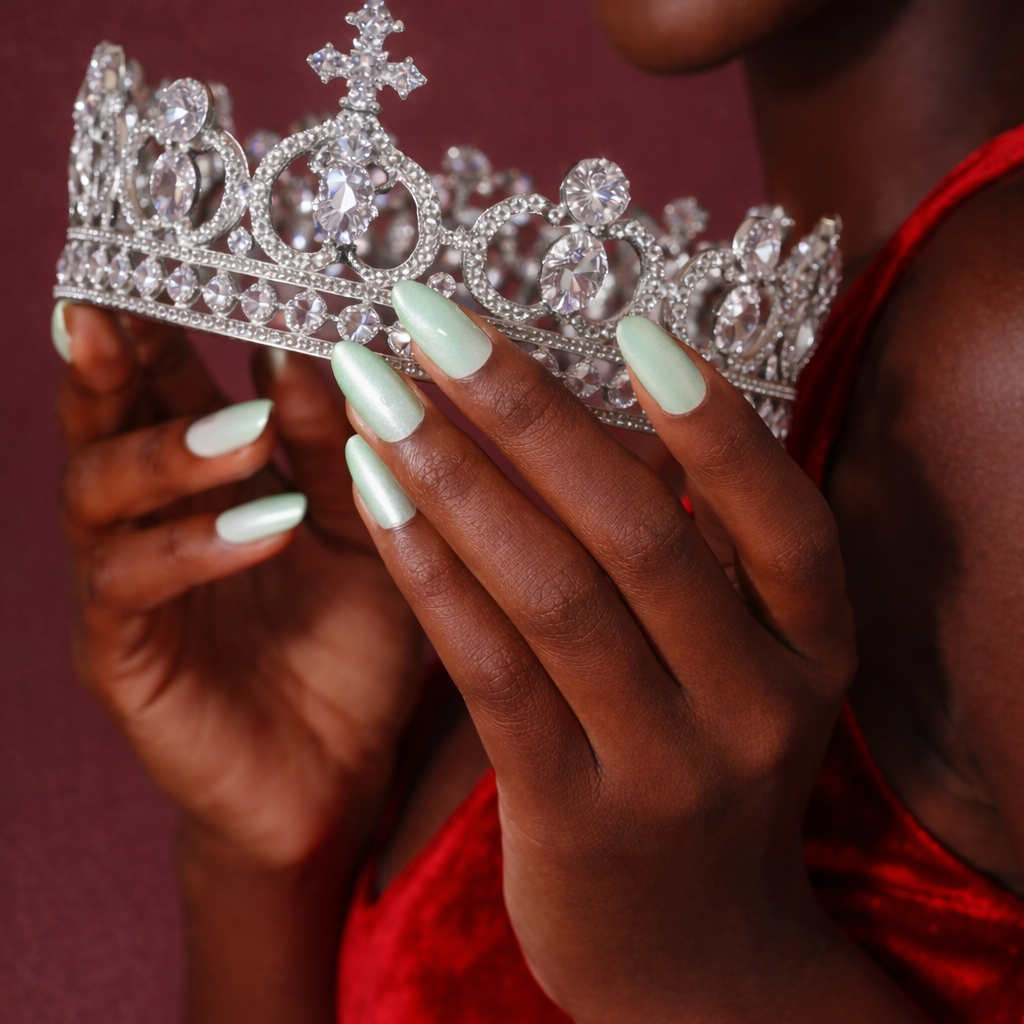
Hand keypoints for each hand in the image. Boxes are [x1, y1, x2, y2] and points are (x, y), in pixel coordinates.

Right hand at [55, 303, 421, 870]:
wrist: (337, 772)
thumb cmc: (354, 641)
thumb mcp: (368, 530)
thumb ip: (342, 450)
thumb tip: (321, 350)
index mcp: (208, 474)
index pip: (170, 374)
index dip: (170, 312)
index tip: (194, 248)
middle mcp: (150, 515)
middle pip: (103, 412)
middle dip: (115, 354)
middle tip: (129, 304)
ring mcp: (124, 584)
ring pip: (97, 491)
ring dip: (170, 452)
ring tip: (249, 433)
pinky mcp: (123, 655)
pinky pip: (131, 586)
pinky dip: (195, 547)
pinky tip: (264, 527)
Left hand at [329, 283, 925, 1021]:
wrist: (692, 957)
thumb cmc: (707, 767)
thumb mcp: (743, 668)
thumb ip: (704, 557)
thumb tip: (598, 404)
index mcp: (812, 650)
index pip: (784, 522)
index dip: (715, 426)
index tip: (628, 326)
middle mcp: (754, 706)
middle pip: (638, 536)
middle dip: (527, 414)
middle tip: (433, 320)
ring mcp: (665, 770)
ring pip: (552, 596)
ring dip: (453, 480)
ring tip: (372, 392)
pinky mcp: (571, 818)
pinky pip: (490, 673)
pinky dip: (429, 574)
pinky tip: (372, 496)